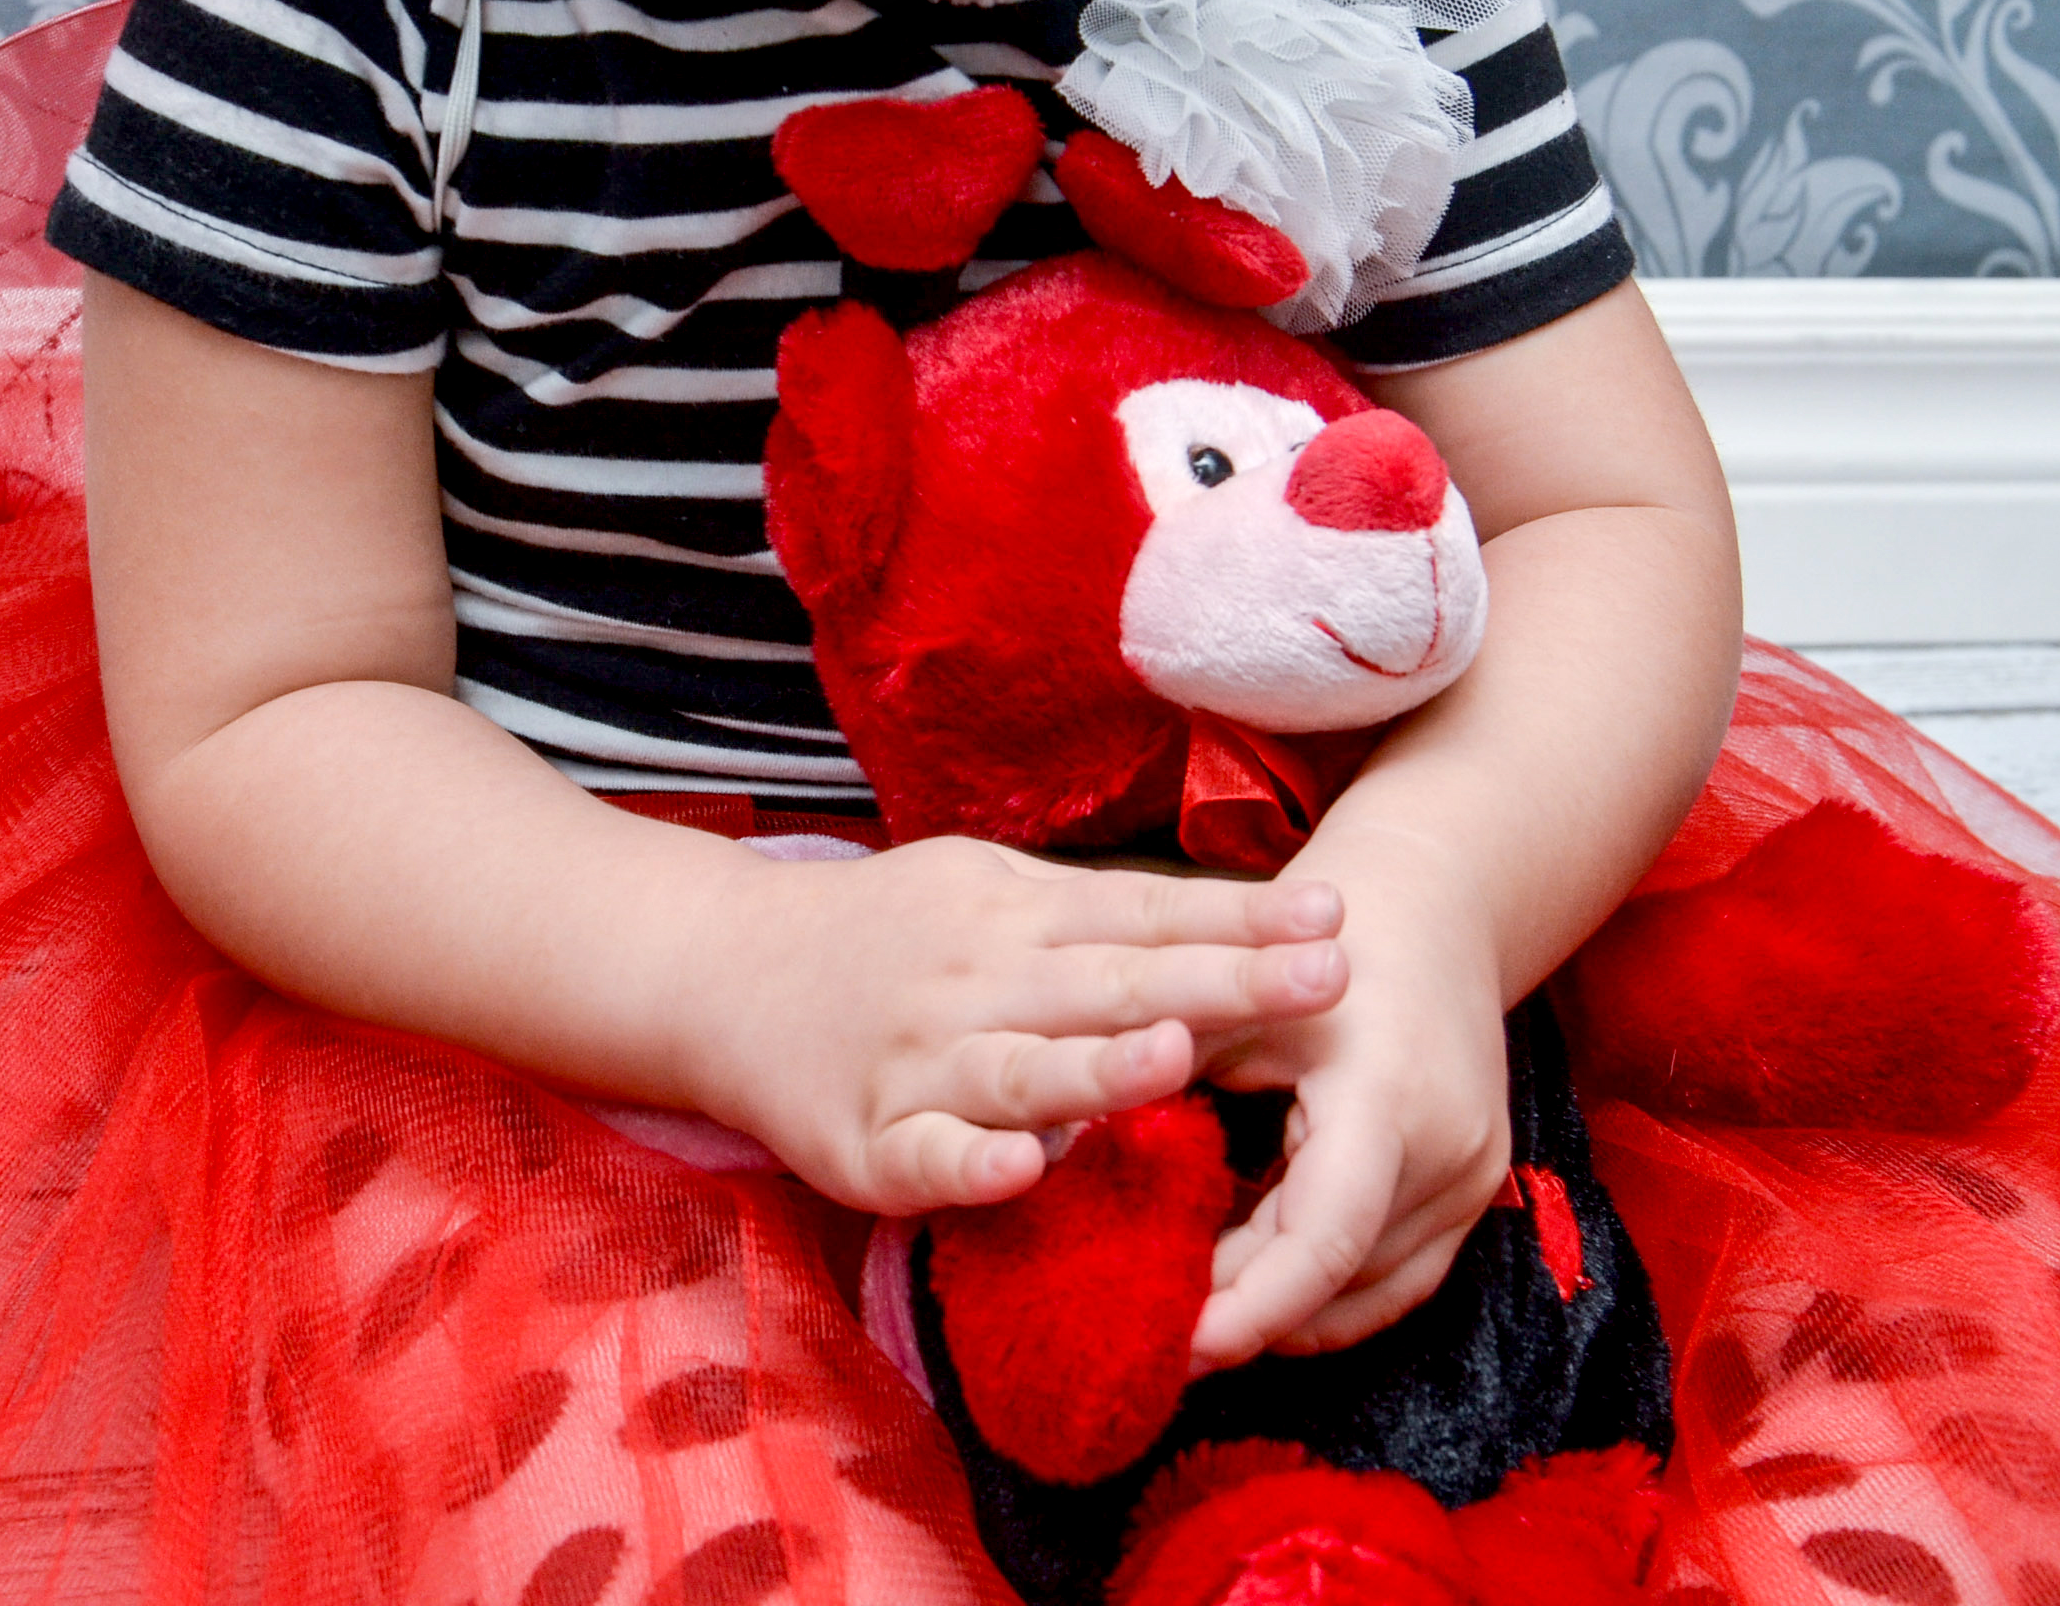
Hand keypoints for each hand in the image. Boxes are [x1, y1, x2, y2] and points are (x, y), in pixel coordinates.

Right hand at [692, 838, 1349, 1216]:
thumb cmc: (888, 935)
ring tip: (1183, 1056)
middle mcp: (979, 980)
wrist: (723, 972)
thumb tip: (1227, 916)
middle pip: (1114, 983)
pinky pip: (928, 1159)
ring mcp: (922, 1061)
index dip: (1242, 917)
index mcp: (1017, 915)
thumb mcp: (991, 889)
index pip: (1148, 914)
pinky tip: (1028, 1168)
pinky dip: (975, 1164)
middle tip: (1326, 978)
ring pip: (1025, 1069)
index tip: (1336, 916)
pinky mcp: (868, 1141)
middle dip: (1225, 980)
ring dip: (1105, 1068)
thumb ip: (1094, 915)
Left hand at [1189, 874, 1512, 1369]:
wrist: (1433, 902)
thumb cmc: (1307, 934)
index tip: (1173, 1346)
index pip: (1320, 1242)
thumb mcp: (1224, 993)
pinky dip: (1328, 1288)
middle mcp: (1450, 1150)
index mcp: (1388, 1096)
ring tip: (1199, 1305)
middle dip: (1249, 1317)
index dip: (1246, 1309)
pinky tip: (1259, 1271)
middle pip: (1342, 1283)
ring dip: (1286, 1311)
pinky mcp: (1478, 1188)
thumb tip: (1061, 1159)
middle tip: (1160, 1334)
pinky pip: (1400, 1276)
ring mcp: (1475, 1177)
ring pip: (1373, 1297)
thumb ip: (1159, 1076)